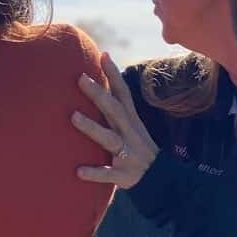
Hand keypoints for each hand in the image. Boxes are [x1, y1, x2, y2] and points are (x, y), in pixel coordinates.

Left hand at [72, 52, 158, 188]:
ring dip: (91, 128)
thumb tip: (100, 87)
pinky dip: (94, 173)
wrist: (163, 181)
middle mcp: (130, 134)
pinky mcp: (124, 175)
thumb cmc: (138, 149)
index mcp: (131, 122)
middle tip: (80, 79)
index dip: (114, 75)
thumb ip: (116, 110)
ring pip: (109, 139)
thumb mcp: (132, 128)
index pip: (124, 94)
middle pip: (114, 111)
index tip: (104, 55)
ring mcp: (127, 154)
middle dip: (99, 94)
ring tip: (73, 117)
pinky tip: (79, 171)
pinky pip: (108, 174)